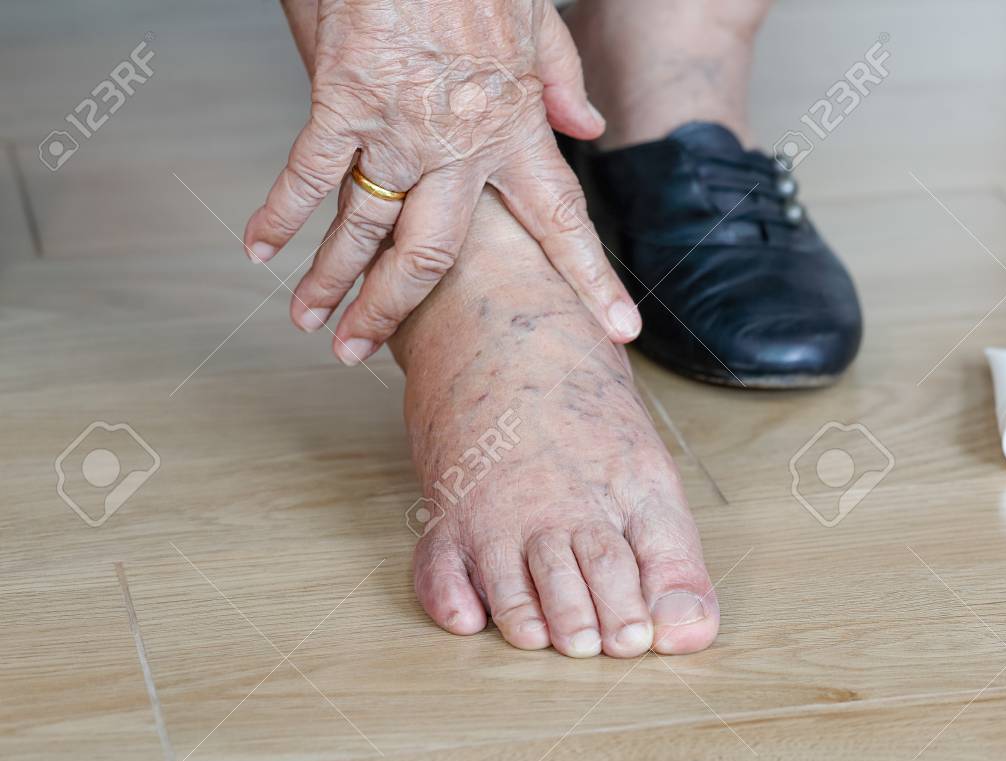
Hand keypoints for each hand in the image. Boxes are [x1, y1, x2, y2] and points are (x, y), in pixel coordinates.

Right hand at [242, 0, 640, 365]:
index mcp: (516, 131)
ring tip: (312, 324)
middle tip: (361, 355)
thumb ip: (562, 81)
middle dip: (392, 310)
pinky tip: (259, 249)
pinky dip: (280, 213)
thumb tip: (588, 125)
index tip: (617, 331)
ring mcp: (399, 128)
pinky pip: (309, 172)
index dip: (591, 279)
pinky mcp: (345, 100)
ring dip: (332, 282)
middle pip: (430, 255)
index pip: (562, 219)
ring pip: (366, 228)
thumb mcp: (541, 22)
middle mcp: (459, 146)